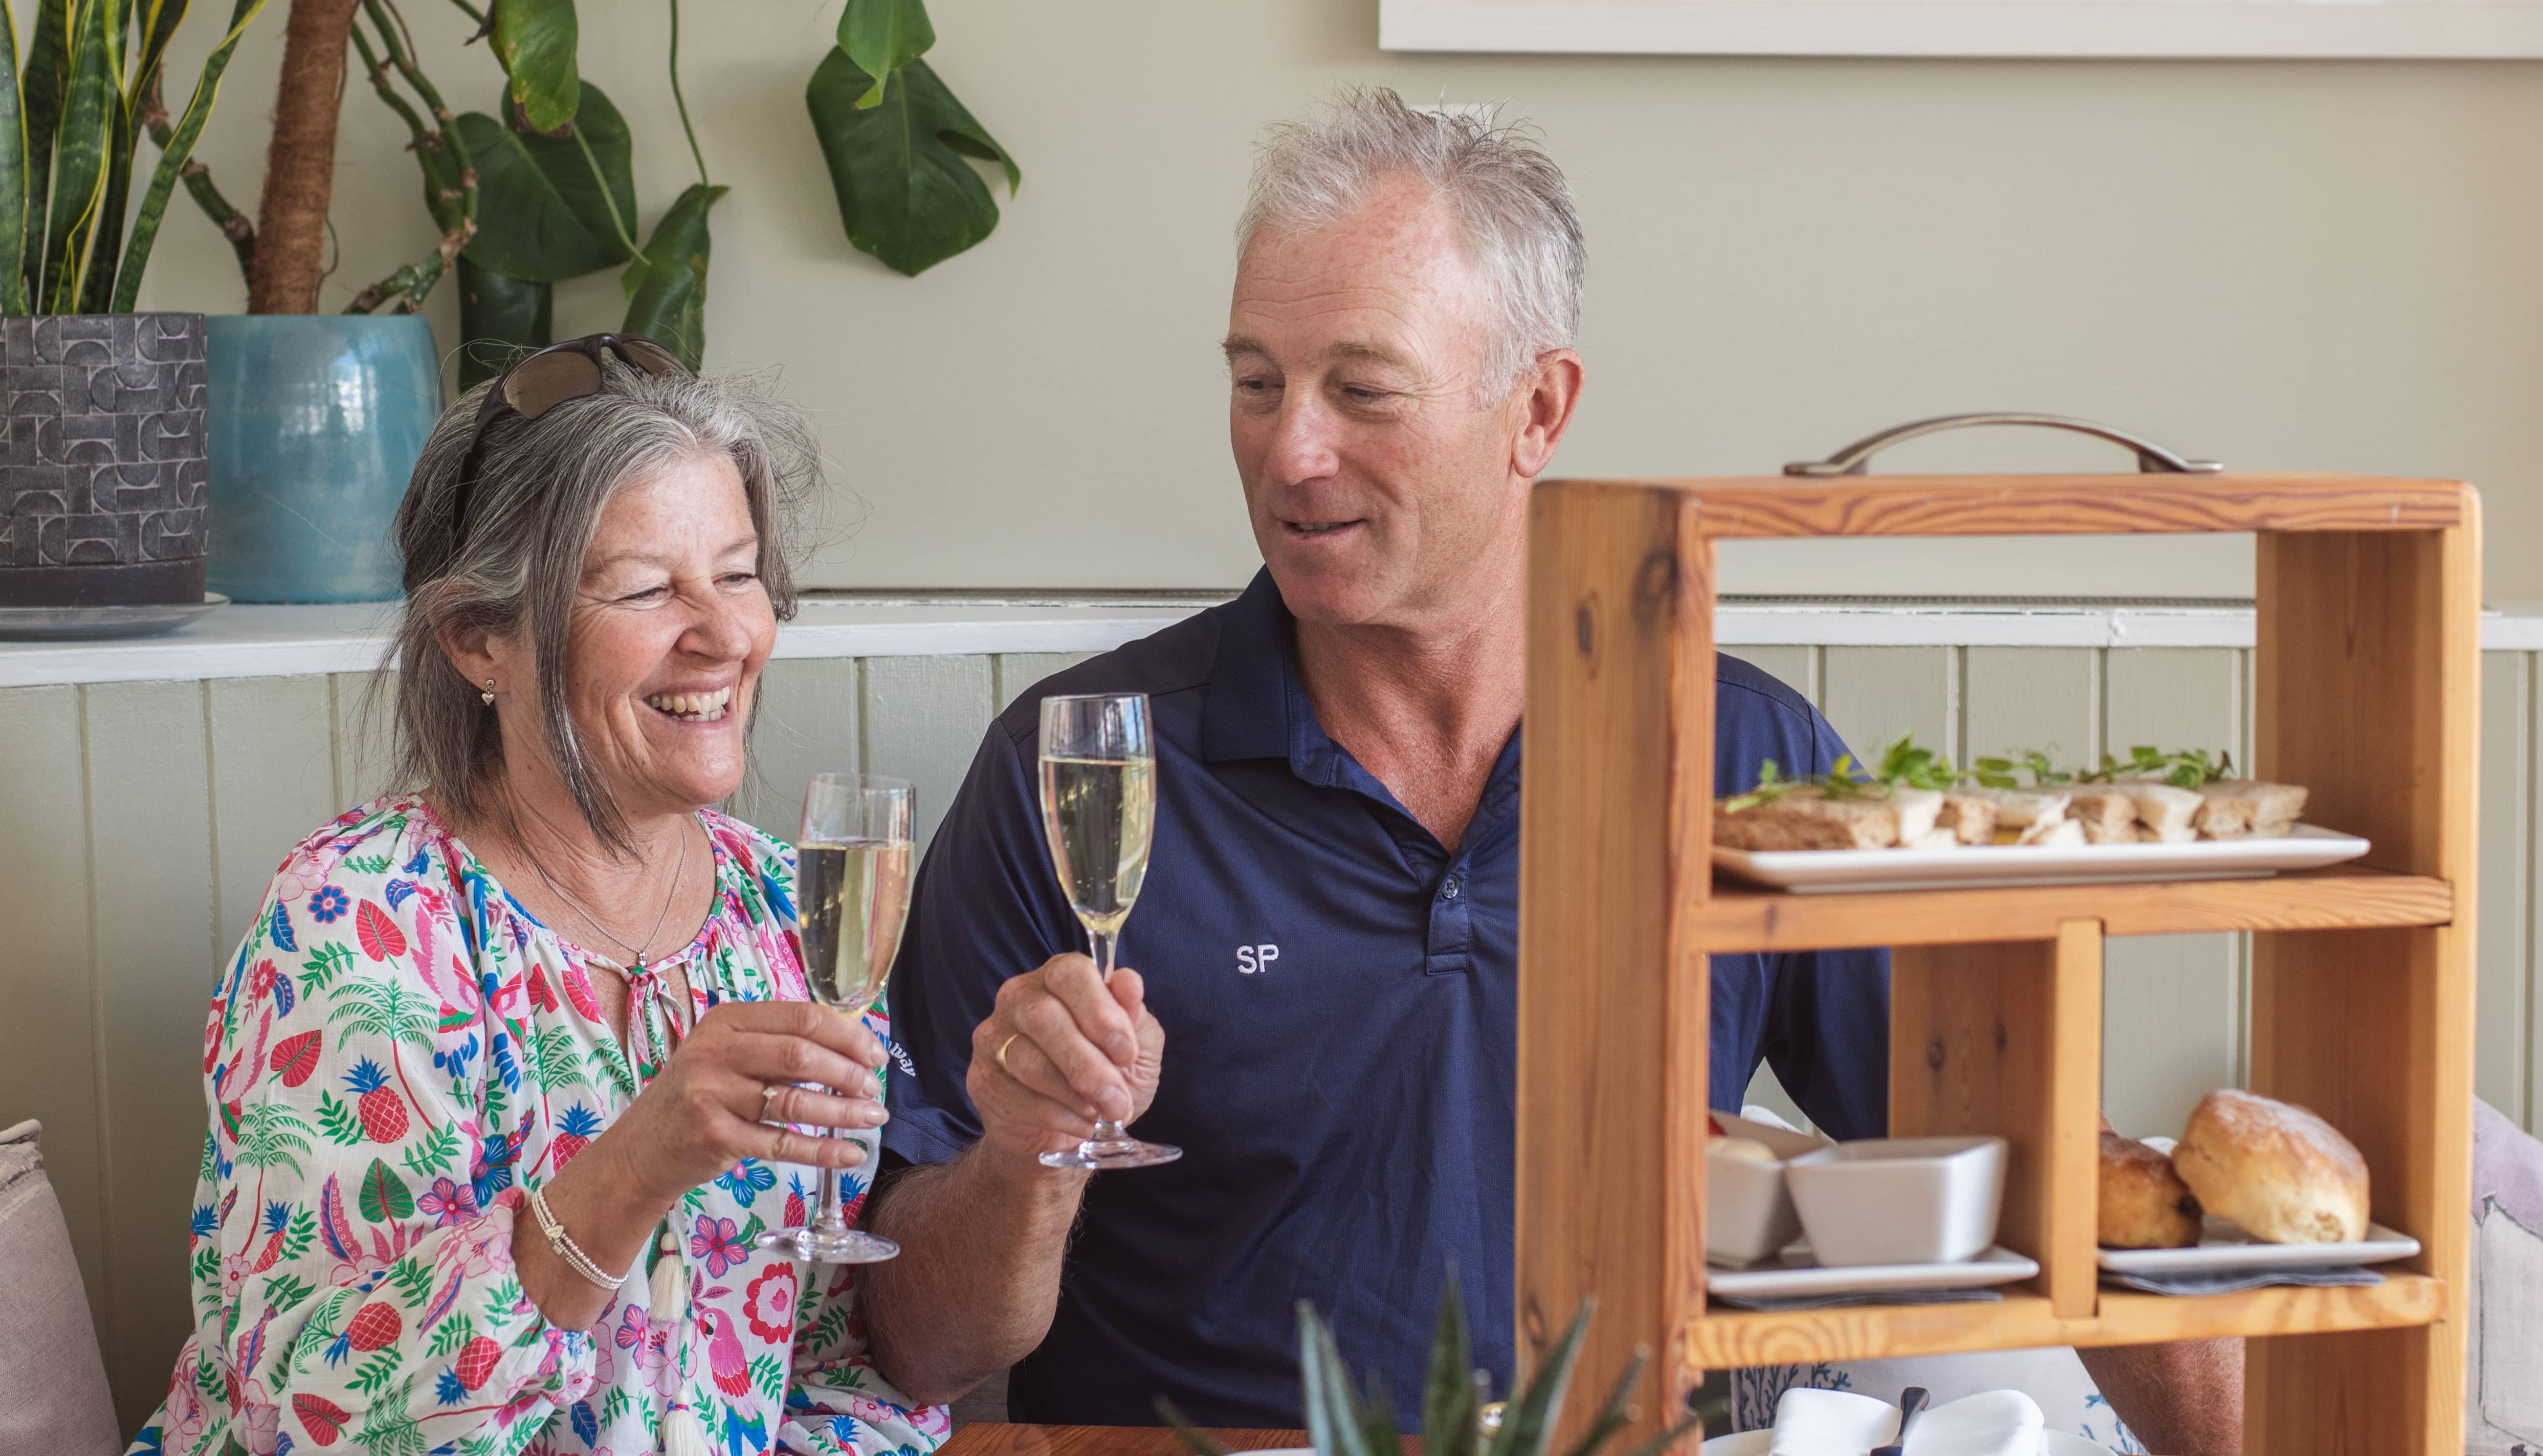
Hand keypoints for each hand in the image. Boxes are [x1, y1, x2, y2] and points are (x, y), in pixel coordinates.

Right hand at [589, 999, 889, 1207]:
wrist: (641, 1148)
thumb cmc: (698, 1097)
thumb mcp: (726, 1056)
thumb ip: (776, 1046)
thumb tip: (850, 1050)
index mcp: (726, 1021)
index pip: (801, 1016)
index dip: (847, 1034)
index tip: (875, 1054)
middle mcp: (715, 1052)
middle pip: (801, 1053)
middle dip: (849, 1072)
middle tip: (875, 1090)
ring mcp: (711, 1095)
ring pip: (795, 1100)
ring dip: (844, 1112)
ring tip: (872, 1118)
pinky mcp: (715, 1137)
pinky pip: (782, 1143)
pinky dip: (823, 1150)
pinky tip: (850, 1154)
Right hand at [967, 953, 1163, 1163]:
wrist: (1070, 1131)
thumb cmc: (1105, 1075)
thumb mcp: (1137, 1045)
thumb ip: (1134, 1015)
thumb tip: (1129, 982)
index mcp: (1058, 977)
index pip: (1070, 973)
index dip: (1101, 1013)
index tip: (1127, 1053)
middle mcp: (1018, 998)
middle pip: (1044, 1016)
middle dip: (1088, 1065)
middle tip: (1117, 1099)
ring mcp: (993, 1037)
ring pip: (1029, 1061)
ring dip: (1074, 1095)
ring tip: (1101, 1113)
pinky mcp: (981, 1078)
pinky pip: (1015, 1096)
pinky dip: (1057, 1116)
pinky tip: (1081, 1124)